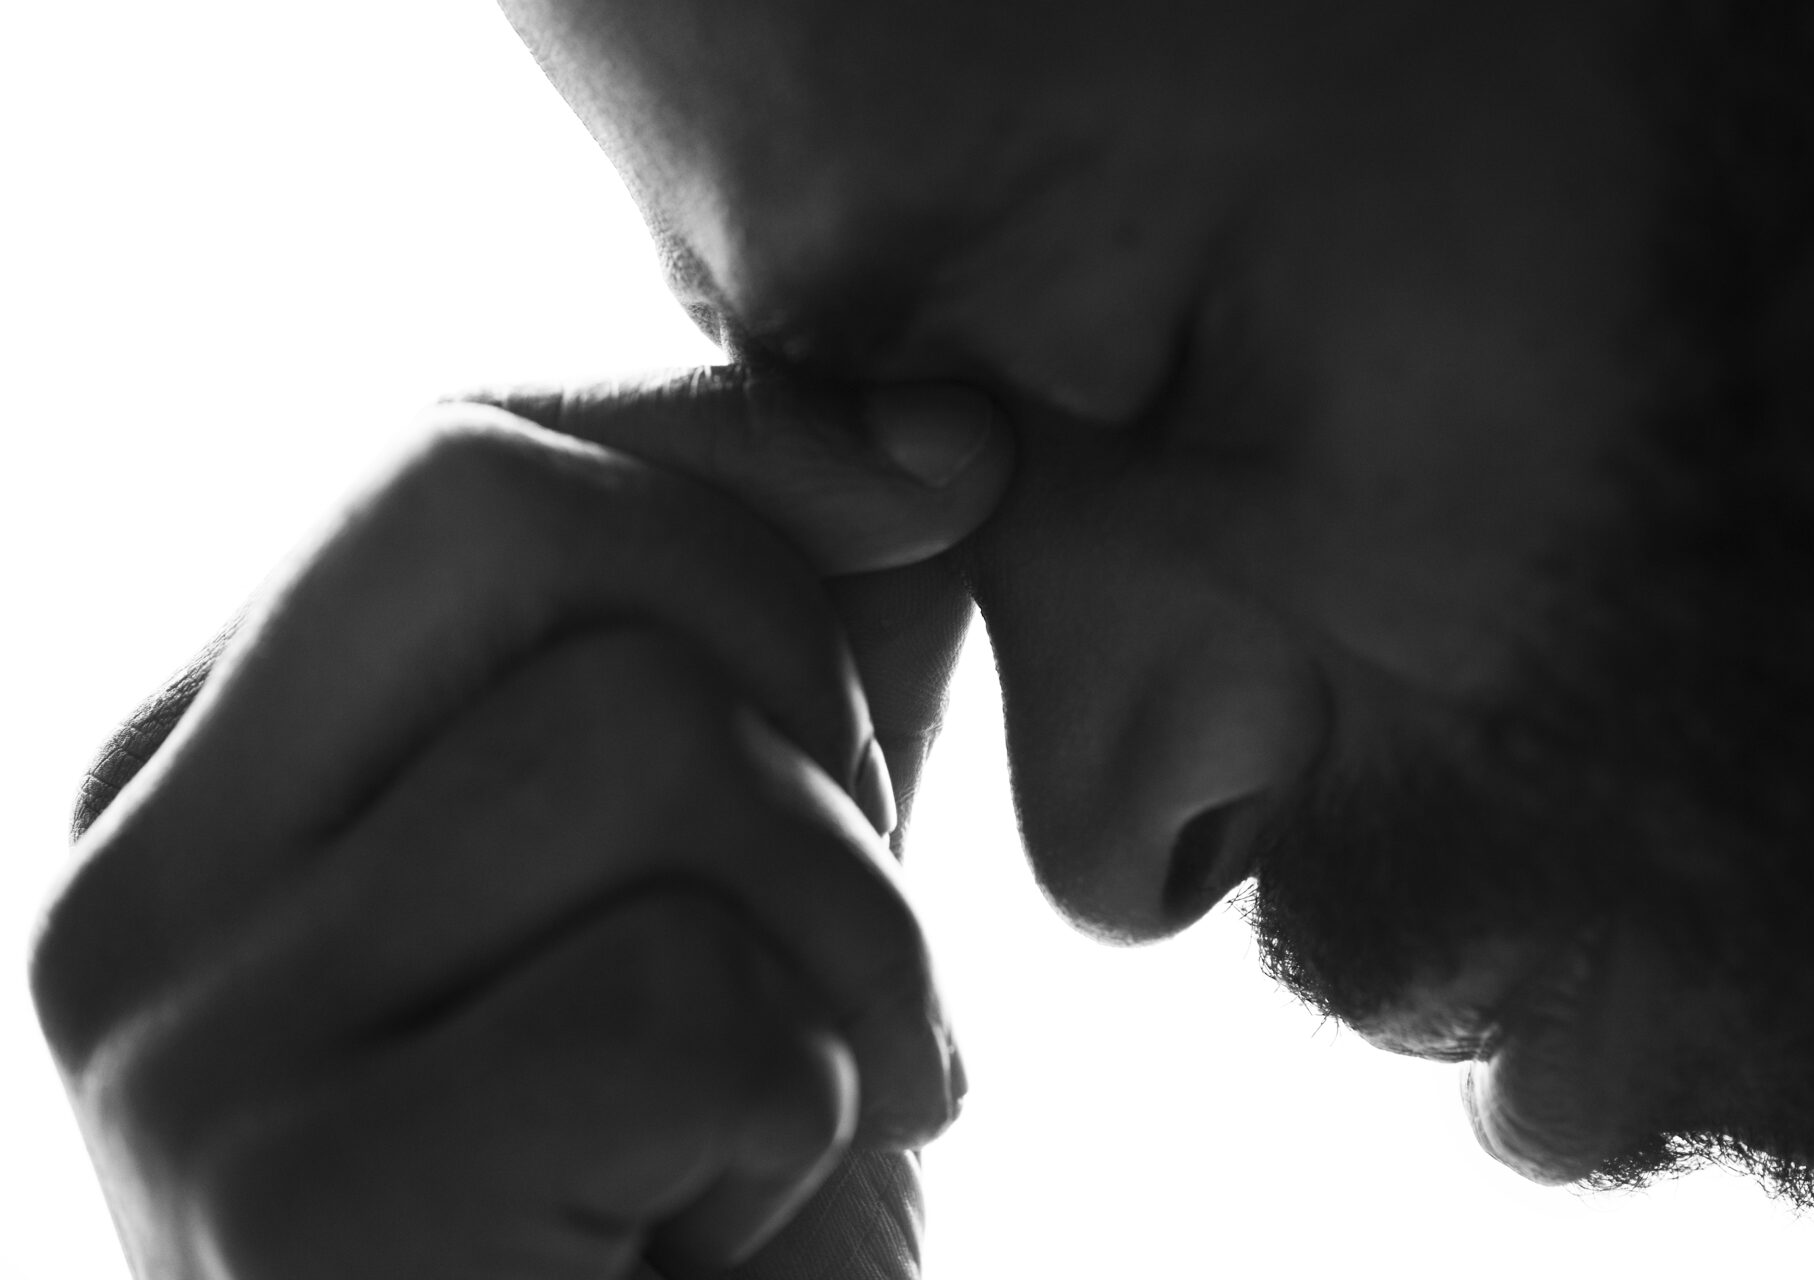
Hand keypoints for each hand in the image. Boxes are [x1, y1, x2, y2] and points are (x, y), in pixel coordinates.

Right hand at [32, 369, 1010, 1277]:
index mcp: (199, 775)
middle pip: (515, 525)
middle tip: (847, 898)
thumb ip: (799, 639)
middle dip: (791, 668)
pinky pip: (687, 994)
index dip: (734, 448)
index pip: (451, 459)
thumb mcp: (749, 863)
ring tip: (817, 1088)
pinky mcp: (304, 1218)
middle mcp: (129, 888)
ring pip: (640, 744)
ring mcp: (180, 1053)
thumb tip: (943, 427)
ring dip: (852, 933)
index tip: (945, 482)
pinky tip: (735, 1218)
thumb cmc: (694, 1184)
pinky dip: (810, 1100)